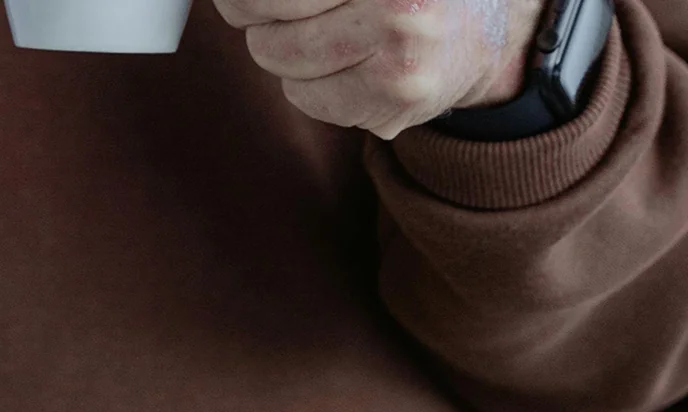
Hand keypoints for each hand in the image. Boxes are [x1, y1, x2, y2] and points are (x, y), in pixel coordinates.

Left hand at [217, 0, 546, 138]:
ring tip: (336, 35)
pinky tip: (353, 67)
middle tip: (292, 13)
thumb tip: (227, 0)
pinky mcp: (395, 101)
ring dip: (289, 51)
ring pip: (278, 57)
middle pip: (260, 14)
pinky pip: (307, 97)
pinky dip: (315, 86)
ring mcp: (399, 54)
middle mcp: (398, 6)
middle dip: (261, 16)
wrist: (484, 38)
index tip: (242, 4)